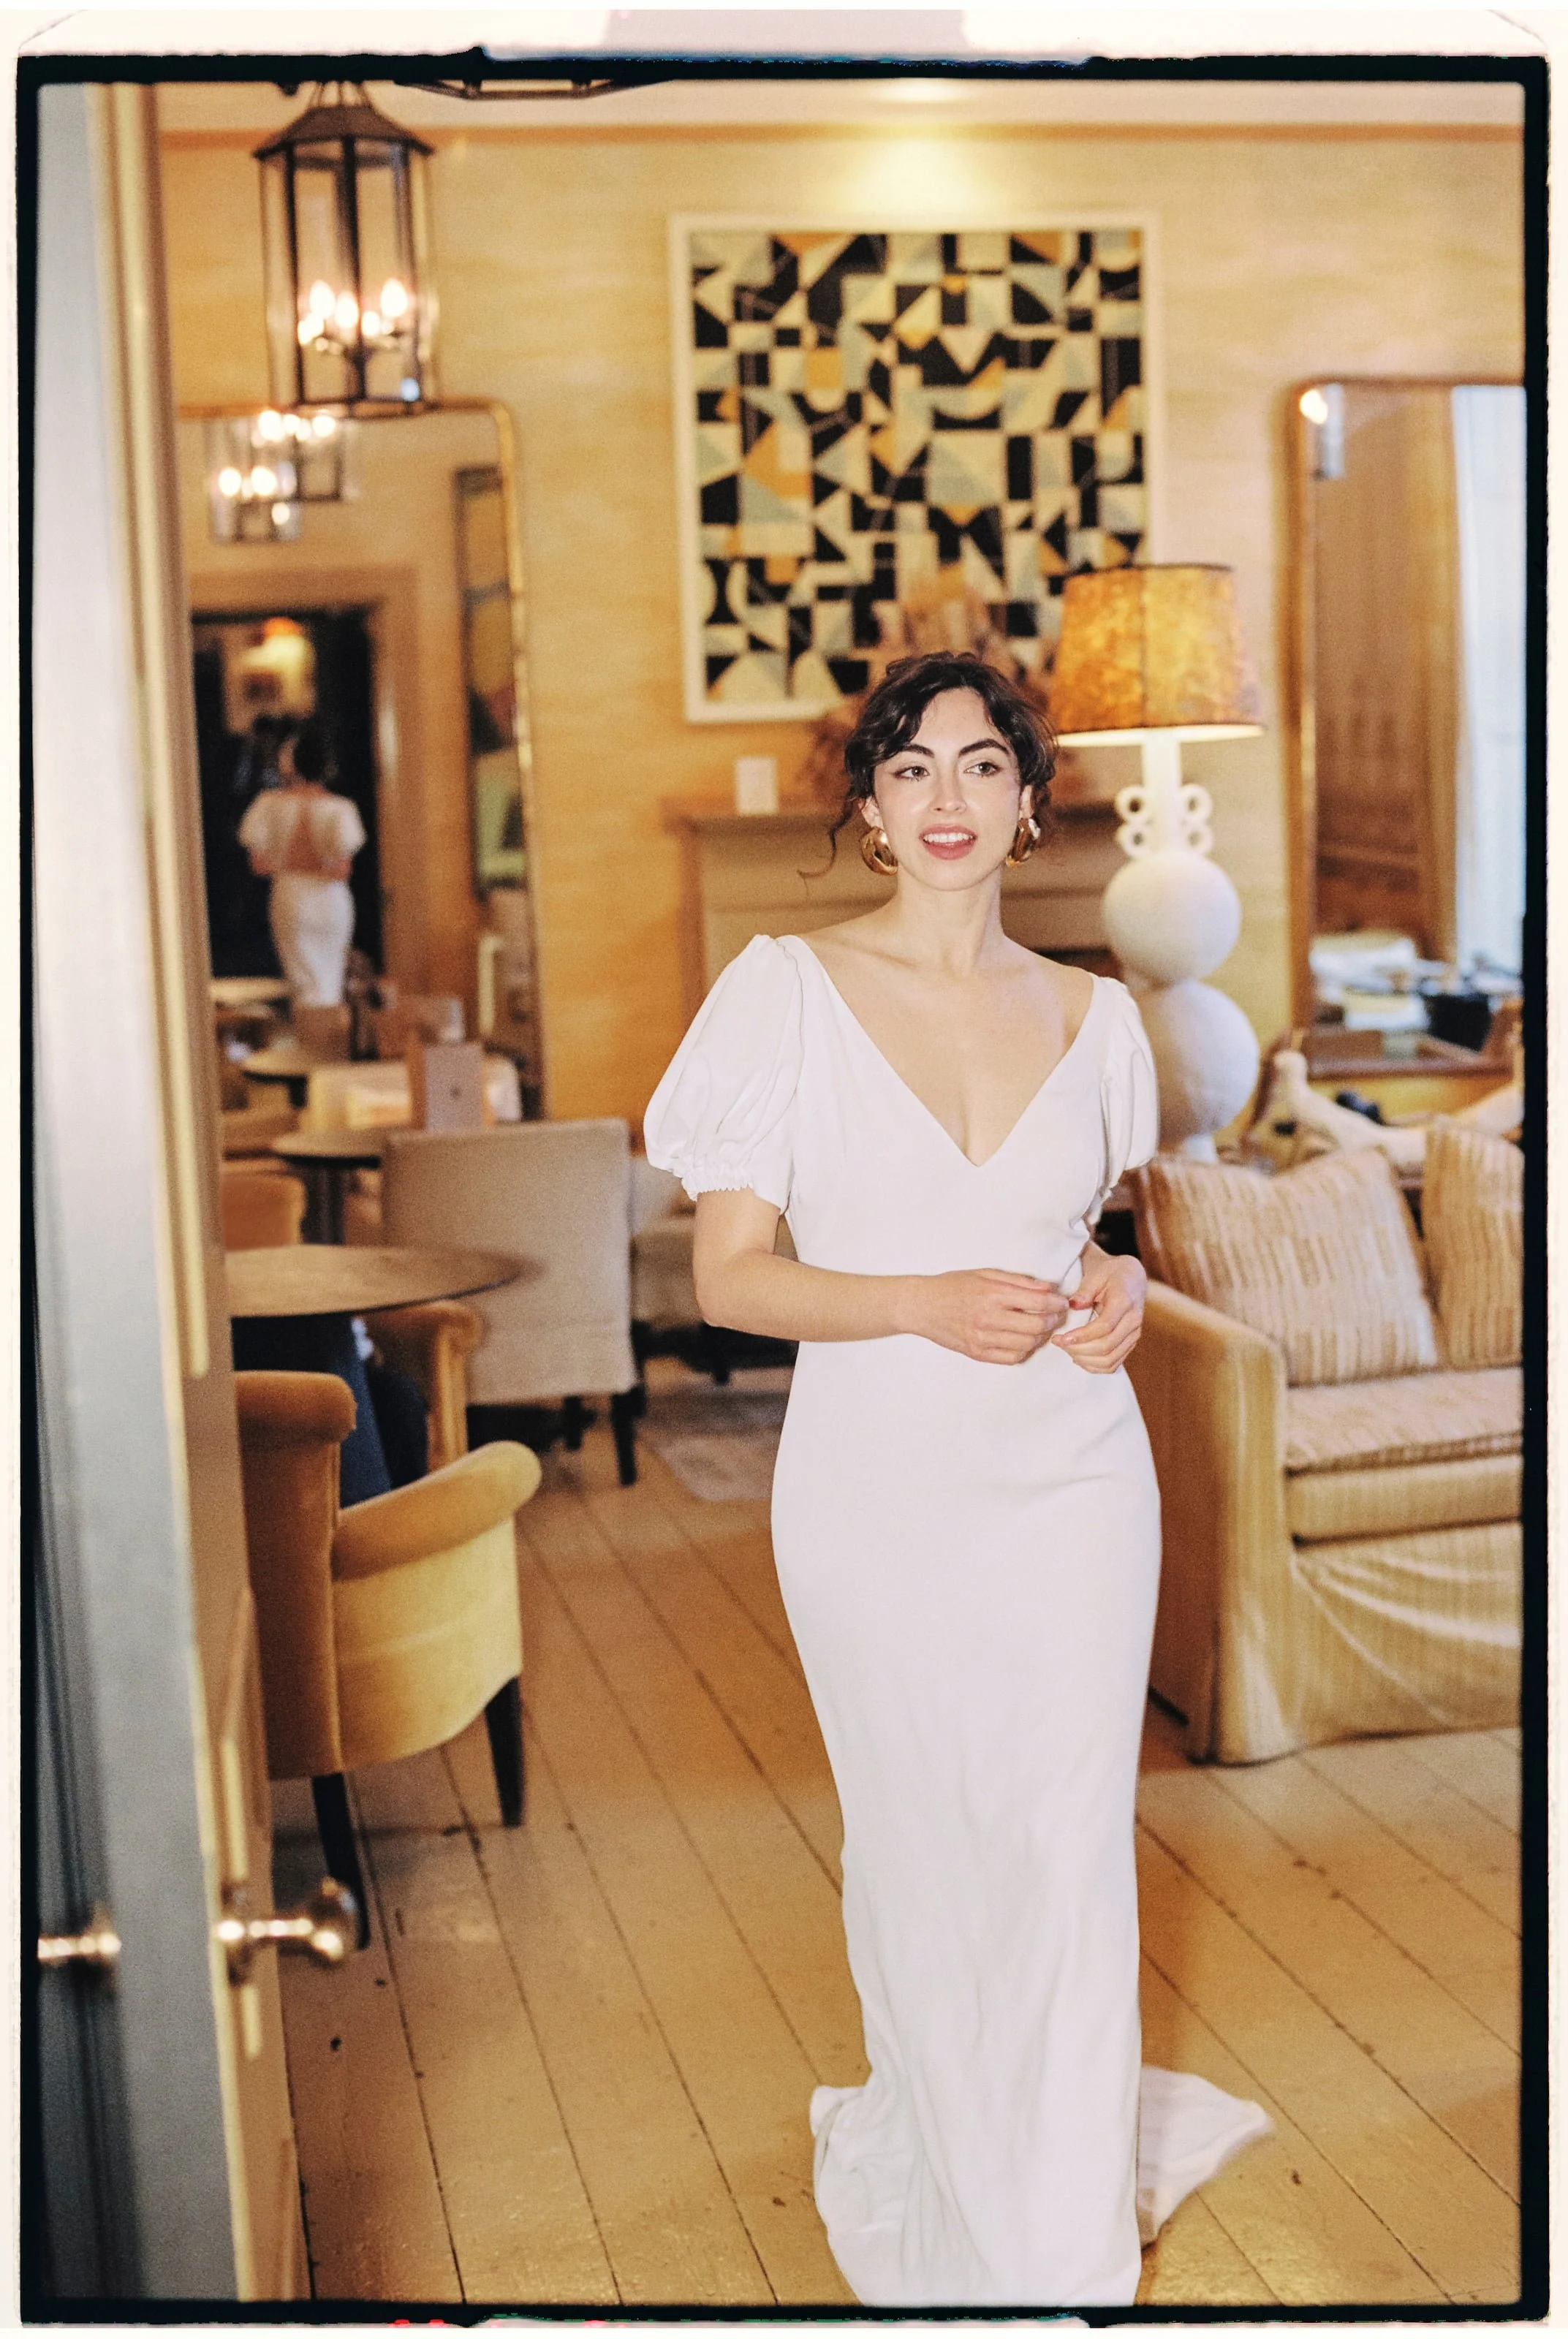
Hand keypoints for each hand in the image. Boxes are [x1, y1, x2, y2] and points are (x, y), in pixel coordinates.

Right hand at [907, 1269, 1069, 1365]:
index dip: (1056, 1303)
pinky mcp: (978, 1353)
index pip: (1038, 1302)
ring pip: (1027, 1344)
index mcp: (992, 1294)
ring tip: (1040, 1328)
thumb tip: (1048, 1288)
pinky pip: (1012, 1358)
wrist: (922, 1306)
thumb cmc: (953, 1286)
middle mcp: (989, 1318)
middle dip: (1053, 1321)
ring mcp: (983, 1339)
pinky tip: (1024, 1340)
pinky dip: (1024, 1350)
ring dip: (1041, 1336)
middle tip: (1055, 1315)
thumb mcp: (986, 1274)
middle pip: (1037, 1326)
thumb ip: (1019, 1281)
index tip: (1061, 1302)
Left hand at [1052, 1246, 1146, 1373]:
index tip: (1061, 1338)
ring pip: (1110, 1360)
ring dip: (1084, 1360)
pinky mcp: (1130, 1344)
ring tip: (1066, 1349)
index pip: (1104, 1327)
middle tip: (1058, 1342)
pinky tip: (1078, 1357)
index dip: (1082, 1336)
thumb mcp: (1096, 1273)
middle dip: (1078, 1349)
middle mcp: (1134, 1321)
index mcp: (1125, 1301)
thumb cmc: (1110, 1274)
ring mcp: (1134, 1335)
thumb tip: (1072, 1305)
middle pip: (1106, 1347)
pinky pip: (1114, 1364)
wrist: (1131, 1277)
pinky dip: (1094, 1366)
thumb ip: (1084, 1290)